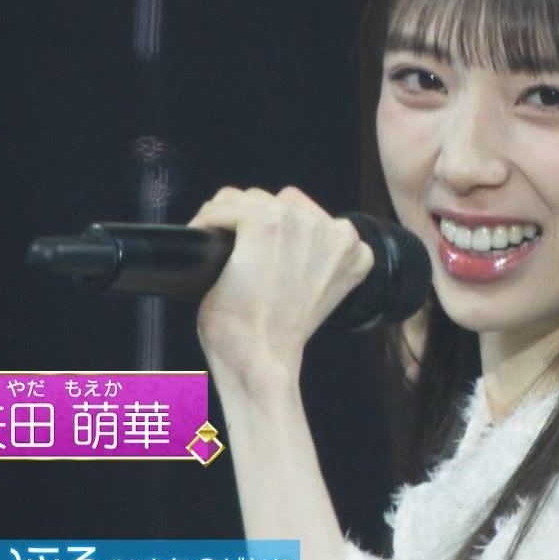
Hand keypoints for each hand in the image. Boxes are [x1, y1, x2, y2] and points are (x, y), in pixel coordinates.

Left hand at [187, 186, 373, 396]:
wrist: (263, 360)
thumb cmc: (280, 337)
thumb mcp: (315, 292)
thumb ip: (312, 260)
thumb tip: (281, 240)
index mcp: (354, 249)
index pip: (307, 217)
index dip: (277, 233)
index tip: (257, 251)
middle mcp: (334, 230)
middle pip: (278, 203)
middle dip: (251, 223)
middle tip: (233, 254)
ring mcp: (300, 222)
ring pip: (249, 199)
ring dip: (229, 219)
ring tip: (217, 248)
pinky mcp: (265, 222)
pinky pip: (225, 206)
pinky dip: (207, 221)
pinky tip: (204, 243)